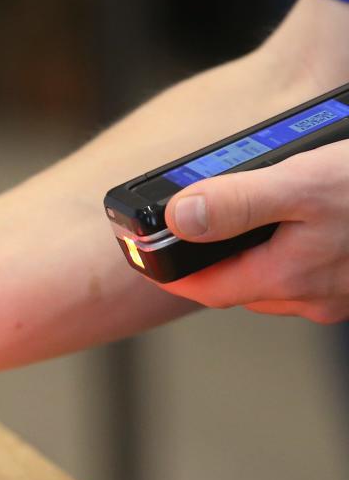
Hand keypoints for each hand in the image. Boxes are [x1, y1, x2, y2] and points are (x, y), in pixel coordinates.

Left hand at [162, 140, 348, 322]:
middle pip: (239, 284)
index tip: (149, 256)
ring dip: (255, 256)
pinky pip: (308, 271)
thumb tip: (179, 218)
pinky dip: (290, 250)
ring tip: (247, 217)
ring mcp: (337, 292)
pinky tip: (297, 222)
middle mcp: (312, 296)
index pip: (206, 289)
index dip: (173, 273)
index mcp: (287, 278)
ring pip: (274, 280)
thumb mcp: (302, 183)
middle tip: (196, 225)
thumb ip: (237, 203)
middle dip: (214, 260)